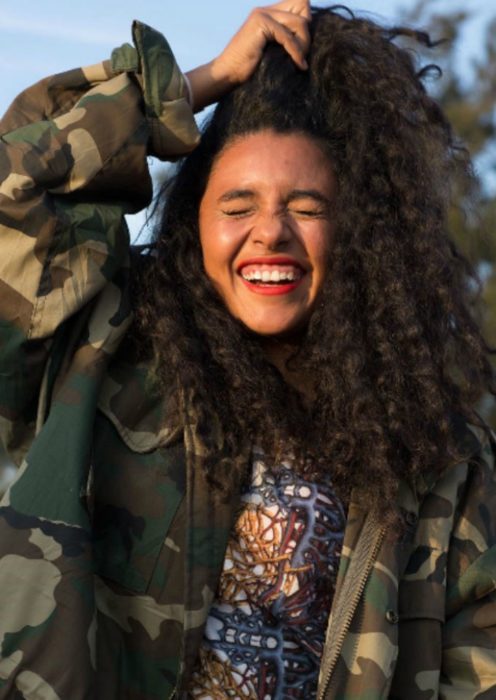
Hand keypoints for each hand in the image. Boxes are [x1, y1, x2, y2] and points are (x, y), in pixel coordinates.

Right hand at [186, 1, 310, 111]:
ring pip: (299, 21)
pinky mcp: (260, 23)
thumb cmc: (249, 70)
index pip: (300, 3)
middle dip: (306, 32)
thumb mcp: (273, 52)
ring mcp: (262, 14)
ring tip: (298, 62)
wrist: (227, 75)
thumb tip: (310, 39)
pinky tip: (298, 66)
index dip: (305, 23)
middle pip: (303, 6)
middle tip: (301, 55)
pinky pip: (288, 36)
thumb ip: (287, 40)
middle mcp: (266, 10)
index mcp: (269, 13)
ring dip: (303, 44)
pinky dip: (295, 52)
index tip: (301, 46)